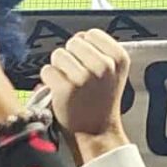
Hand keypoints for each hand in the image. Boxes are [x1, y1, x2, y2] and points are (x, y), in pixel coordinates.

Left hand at [44, 29, 131, 158]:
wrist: (96, 131)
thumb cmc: (102, 101)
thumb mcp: (114, 72)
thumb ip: (101, 52)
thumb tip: (78, 37)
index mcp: (119, 58)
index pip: (91, 34)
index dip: (85, 47)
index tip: (88, 62)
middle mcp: (104, 66)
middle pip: (73, 42)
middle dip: (71, 56)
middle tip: (77, 75)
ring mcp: (85, 77)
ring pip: (58, 54)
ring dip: (59, 67)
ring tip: (69, 83)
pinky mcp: (65, 89)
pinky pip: (47, 71)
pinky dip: (49, 80)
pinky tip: (60, 91)